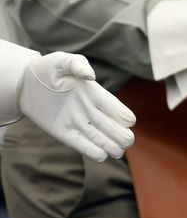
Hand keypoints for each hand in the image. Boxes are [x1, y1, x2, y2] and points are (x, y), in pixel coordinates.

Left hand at [17, 53, 135, 162]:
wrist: (25, 83)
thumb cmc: (48, 68)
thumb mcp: (62, 61)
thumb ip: (77, 65)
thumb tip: (90, 76)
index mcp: (95, 93)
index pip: (114, 107)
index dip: (123, 115)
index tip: (129, 122)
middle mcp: (89, 110)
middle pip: (110, 125)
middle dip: (121, 134)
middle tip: (127, 142)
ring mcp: (77, 122)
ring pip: (98, 137)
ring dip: (110, 145)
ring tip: (118, 152)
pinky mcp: (63, 132)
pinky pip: (80, 144)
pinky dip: (91, 151)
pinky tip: (102, 156)